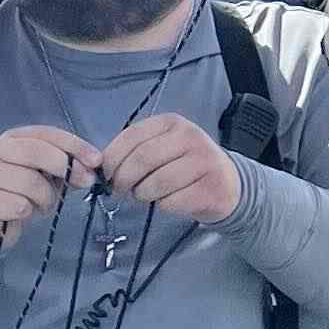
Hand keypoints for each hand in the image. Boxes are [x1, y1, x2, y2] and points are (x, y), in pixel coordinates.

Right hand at [0, 123, 92, 249]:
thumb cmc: (16, 193)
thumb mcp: (43, 175)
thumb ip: (65, 168)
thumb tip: (90, 171)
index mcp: (12, 139)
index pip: (47, 134)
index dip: (75, 145)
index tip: (96, 161)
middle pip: (36, 151)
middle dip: (65, 167)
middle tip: (82, 183)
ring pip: (30, 183)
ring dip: (45, 199)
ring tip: (41, 204)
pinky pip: (19, 206)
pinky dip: (29, 212)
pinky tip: (23, 213)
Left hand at [98, 112, 243, 224]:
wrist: (226, 184)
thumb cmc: (184, 166)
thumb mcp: (162, 147)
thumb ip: (134, 151)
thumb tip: (102, 167)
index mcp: (171, 123)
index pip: (132, 136)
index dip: (113, 158)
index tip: (107, 174)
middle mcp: (190, 137)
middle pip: (142, 159)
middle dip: (124, 179)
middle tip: (121, 190)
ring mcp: (204, 161)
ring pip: (156, 183)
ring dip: (143, 194)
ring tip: (146, 194)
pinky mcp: (211, 188)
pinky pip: (172, 201)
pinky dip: (163, 206)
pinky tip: (168, 201)